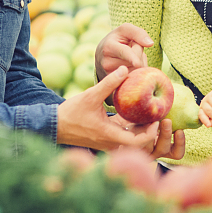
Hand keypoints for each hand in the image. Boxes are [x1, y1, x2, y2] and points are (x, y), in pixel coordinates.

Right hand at [57, 66, 184, 156]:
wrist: (54, 125)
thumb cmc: (71, 112)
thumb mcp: (91, 95)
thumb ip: (109, 83)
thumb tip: (125, 69)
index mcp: (109, 136)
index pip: (138, 142)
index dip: (150, 133)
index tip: (156, 120)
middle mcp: (111, 143)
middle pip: (138, 142)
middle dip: (149, 130)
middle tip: (157, 115)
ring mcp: (108, 143)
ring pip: (131, 140)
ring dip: (141, 129)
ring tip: (149, 113)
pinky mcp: (105, 139)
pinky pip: (123, 136)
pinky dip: (131, 127)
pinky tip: (135, 113)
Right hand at [95, 24, 152, 80]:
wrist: (102, 56)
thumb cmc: (117, 40)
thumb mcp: (125, 30)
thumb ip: (138, 33)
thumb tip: (150, 43)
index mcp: (108, 47)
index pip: (124, 52)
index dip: (132, 57)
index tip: (137, 63)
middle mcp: (107, 63)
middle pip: (135, 62)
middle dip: (140, 54)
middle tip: (131, 49)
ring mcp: (110, 76)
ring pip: (136, 71)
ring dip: (139, 64)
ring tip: (129, 58)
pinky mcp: (115, 85)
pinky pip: (134, 80)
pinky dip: (137, 73)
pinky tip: (129, 68)